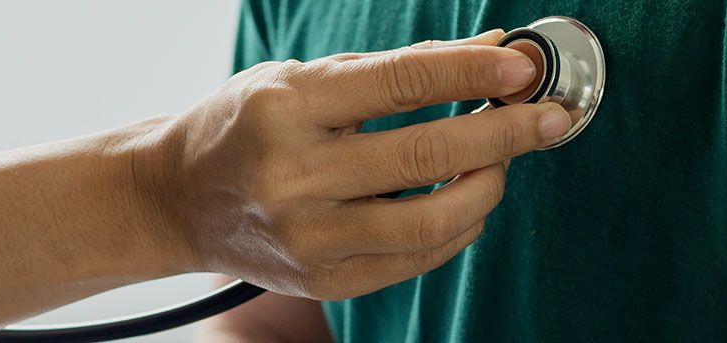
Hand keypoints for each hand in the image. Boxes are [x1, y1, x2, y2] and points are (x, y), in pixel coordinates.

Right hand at [137, 30, 571, 299]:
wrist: (178, 199)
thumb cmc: (246, 126)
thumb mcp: (301, 80)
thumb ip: (393, 70)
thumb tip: (491, 56)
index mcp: (284, 109)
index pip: (398, 85)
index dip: (470, 74)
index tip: (523, 68)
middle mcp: (293, 176)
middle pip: (426, 155)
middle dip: (504, 133)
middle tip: (548, 116)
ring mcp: (308, 236)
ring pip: (433, 218)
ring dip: (488, 185)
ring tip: (501, 161)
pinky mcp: (325, 278)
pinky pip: (418, 258)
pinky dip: (457, 227)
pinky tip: (465, 200)